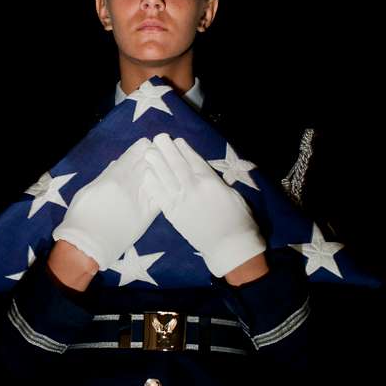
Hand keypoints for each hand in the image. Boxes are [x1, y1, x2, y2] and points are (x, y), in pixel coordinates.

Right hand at [53, 138, 159, 270]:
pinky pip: (159, 199)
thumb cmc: (82, 217)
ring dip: (162, 168)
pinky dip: (164, 188)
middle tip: (161, 147)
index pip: (131, 158)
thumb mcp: (87, 190)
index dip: (140, 148)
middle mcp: (130, 188)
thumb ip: (104, 176)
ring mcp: (140, 203)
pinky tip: (168, 182)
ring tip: (167, 160)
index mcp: (114, 179)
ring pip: (156, 179)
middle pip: (146, 165)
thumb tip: (116, 164)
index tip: (146, 142)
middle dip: (154, 155)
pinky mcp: (146, 218)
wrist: (87, 246)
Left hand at [145, 133, 265, 276]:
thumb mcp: (232, 193)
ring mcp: (182, 202)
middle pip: (177, 165)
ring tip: (148, 152)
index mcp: (211, 182)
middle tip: (158, 138)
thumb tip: (202, 172)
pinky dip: (153, 185)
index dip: (184, 149)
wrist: (230, 247)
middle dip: (167, 150)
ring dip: (156, 164)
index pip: (194, 161)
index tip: (176, 140)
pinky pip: (161, 197)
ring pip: (166, 178)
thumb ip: (215, 181)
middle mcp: (194, 189)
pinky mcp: (174, 215)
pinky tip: (147, 175)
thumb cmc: (238, 218)